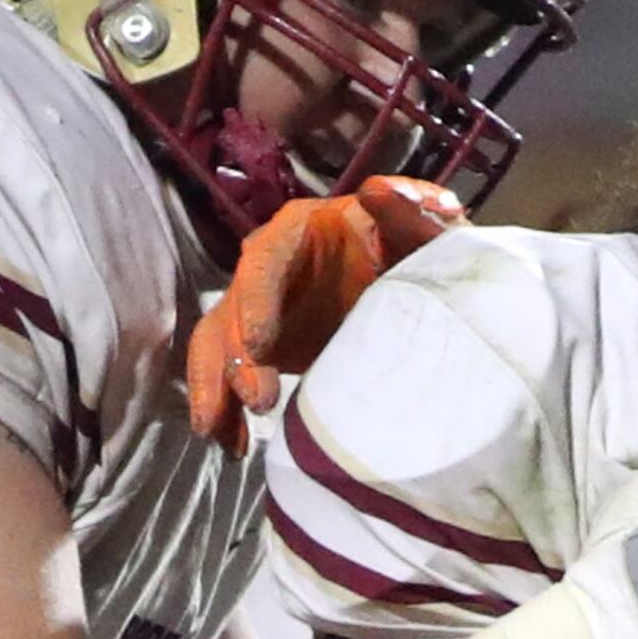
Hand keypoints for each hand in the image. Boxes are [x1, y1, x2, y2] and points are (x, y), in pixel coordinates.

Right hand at [185, 174, 462, 448]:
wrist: (417, 285)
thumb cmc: (416, 249)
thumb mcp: (421, 230)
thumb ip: (408, 213)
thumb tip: (377, 193)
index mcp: (298, 231)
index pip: (264, 262)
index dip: (257, 301)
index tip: (262, 344)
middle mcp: (267, 268)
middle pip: (233, 309)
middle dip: (236, 357)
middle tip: (259, 400)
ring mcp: (259, 310)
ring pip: (217, 345)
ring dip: (216, 389)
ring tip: (222, 435)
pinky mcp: (261, 348)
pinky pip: (228, 376)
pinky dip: (225, 412)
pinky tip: (231, 445)